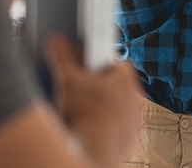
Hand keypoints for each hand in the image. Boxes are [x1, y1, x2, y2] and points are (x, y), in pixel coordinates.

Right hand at [44, 35, 141, 166]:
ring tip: (79, 109)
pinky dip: (104, 124)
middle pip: (114, 83)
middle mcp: (136, 97)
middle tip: (77, 88)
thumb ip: (62, 56)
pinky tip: (87, 126)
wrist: (92, 151)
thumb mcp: (67, 80)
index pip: (113, 60)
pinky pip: (116, 125)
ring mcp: (134, 120)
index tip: (83, 65)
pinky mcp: (129, 138)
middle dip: (97, 84)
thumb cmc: (83, 114)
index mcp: (126, 77)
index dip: (95, 60)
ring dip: (101, 105)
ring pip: (116, 105)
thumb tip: (56, 40)